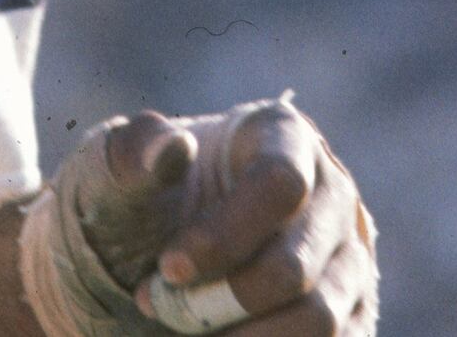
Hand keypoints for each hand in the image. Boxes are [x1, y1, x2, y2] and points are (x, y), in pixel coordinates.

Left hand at [63, 97, 378, 334]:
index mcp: (282, 138)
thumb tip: (171, 146)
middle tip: (160, 309)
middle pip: (297, 267)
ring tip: (188, 331)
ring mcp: (346, 261)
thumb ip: (131, 156)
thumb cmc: (126, 212)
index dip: (224, 237)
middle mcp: (330, 197)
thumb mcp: (108, 178)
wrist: (127, 275)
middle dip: (221, 302)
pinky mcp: (348, 319)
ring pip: (319, 320)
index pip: (280, 184)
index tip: (167, 269)